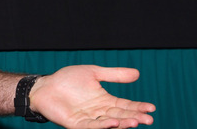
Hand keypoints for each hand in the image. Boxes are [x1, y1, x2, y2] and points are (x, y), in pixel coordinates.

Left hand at [29, 65, 154, 127]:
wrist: (44, 86)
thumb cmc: (67, 80)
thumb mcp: (93, 73)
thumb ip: (114, 75)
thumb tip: (138, 73)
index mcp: (104, 100)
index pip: (125, 105)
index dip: (138, 107)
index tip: (152, 108)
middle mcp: (99, 112)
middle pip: (120, 116)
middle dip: (135, 117)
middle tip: (148, 118)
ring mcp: (88, 119)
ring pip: (109, 123)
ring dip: (122, 123)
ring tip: (135, 122)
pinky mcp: (76, 124)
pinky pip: (91, 126)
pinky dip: (102, 126)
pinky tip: (113, 123)